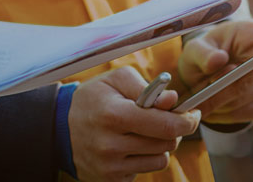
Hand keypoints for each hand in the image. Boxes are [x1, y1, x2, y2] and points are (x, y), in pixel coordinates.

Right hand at [69, 67, 200, 181]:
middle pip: (168, 143)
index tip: (192, 114)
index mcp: (113, 114)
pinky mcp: (111, 180)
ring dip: (158, 145)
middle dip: (172, 129)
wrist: (59, 127)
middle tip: (162, 119)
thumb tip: (174, 101)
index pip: (167, 125)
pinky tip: (128, 147)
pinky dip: (143, 158)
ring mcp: (110, 166)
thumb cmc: (93, 99)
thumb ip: (146, 87)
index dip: (187, 120)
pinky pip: (145, 171)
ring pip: (160, 159)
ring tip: (140, 132)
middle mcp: (110, 144)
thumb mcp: (114, 81)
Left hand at [176, 19, 252, 124]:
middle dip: (223, 85)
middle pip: (252, 75)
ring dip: (222, 101)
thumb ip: (203, 52)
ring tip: (202, 98)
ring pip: (246, 96)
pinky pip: (248, 112)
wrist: (205, 71)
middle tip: (201, 91)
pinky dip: (228, 112)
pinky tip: (214, 108)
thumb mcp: (194, 48)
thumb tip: (219, 59)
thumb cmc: (203, 54)